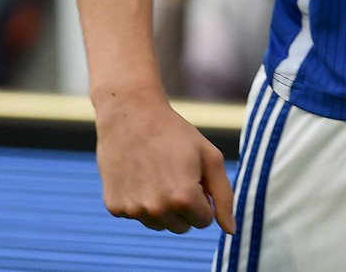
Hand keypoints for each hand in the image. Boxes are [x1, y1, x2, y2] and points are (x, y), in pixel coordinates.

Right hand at [95, 88, 234, 233]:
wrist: (131, 115)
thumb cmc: (176, 134)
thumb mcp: (210, 157)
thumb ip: (224, 196)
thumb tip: (231, 230)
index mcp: (183, 198)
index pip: (204, 221)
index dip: (203, 197)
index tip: (195, 175)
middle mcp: (156, 209)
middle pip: (181, 227)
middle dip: (184, 205)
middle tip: (176, 173)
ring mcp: (133, 210)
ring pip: (159, 224)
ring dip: (162, 205)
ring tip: (157, 172)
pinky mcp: (114, 207)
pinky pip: (137, 215)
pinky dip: (140, 199)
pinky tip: (139, 173)